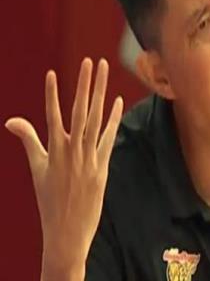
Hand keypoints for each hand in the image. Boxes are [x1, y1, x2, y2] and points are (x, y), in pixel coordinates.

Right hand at [5, 58, 122, 268]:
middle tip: (91, 61)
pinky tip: (117, 101)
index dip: (52, 94)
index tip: (52, 73)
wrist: (66, 231)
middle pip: (79, 110)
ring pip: (95, 119)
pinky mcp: (102, 166)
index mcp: (53, 151)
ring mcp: (88, 157)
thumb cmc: (48, 198)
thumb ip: (28, 140)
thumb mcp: (36, 169)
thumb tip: (10, 120)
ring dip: (101, 94)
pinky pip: (108, 138)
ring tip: (105, 72)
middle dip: (85, 84)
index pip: (51, 116)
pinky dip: (112, 119)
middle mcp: (71, 150)